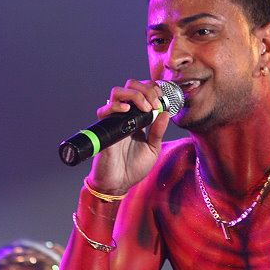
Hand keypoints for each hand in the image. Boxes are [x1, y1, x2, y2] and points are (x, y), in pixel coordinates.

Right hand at [86, 79, 170, 194]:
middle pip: (131, 85)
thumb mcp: (153, 148)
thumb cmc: (134, 167)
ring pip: (117, 92)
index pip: (144, 91)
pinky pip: (104, 110)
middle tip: (156, 103)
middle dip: (147, 89)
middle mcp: (125, 114)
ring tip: (146, 108)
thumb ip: (158, 130)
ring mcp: (114, 119)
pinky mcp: (104, 129)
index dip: (154, 89)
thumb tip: (165, 112)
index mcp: (138, 116)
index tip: (163, 100)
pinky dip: (115, 106)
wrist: (119, 183)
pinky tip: (127, 111)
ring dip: (135, 95)